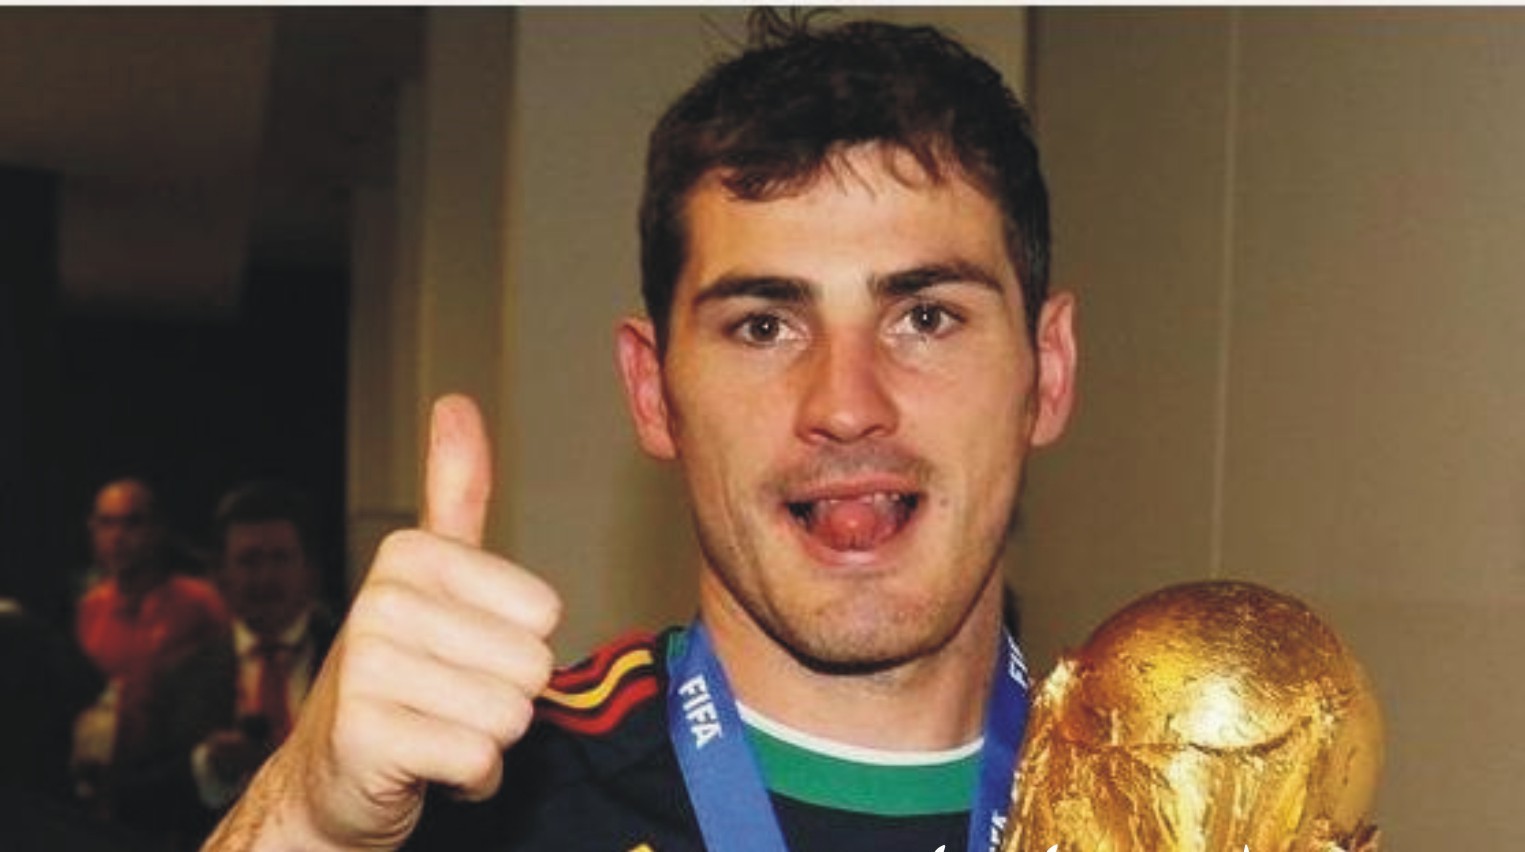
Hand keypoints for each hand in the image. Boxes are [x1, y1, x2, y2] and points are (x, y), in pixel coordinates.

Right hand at [205, 395, 562, 850]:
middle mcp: (382, 603)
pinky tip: (428, 767)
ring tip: (437, 728)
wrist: (331, 776)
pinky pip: (479, 761)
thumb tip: (456, 402)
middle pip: (532, 666)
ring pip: (510, 715)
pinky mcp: (367, 739)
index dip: (517, 645)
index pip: (544, 613)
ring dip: (488, 739)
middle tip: (451, 698)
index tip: (463, 651)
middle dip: (505, 697)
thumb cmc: (400, 674)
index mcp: (409, 557)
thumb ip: (453, 494)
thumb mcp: (428, 577)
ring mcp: (368, 671)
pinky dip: (469, 778)